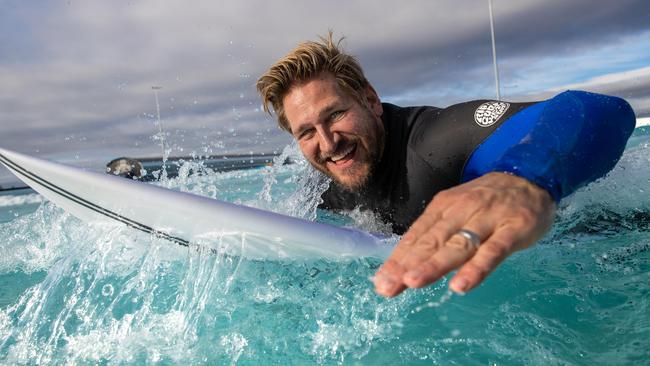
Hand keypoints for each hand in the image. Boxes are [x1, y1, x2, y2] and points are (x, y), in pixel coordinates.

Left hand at [373, 172, 555, 296]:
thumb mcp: (458, 213)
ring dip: (434, 265)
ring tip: (413, 282)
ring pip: (458, 245)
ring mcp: (488, 219)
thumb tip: (407, 266)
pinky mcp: (513, 229)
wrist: (531, 177)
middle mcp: (461, 211)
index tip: (381, 281)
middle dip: (407, 265)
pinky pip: (493, 251)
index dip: (398, 259)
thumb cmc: (487, 204)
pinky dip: (477, 268)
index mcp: (444, 207)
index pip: (417, 236)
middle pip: (431, 241)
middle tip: (388, 287)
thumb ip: (437, 238)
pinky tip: (461, 284)